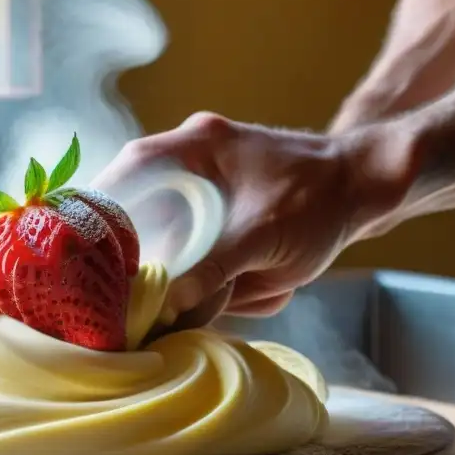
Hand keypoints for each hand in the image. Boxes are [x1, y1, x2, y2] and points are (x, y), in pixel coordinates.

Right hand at [94, 112, 400, 317]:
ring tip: (266, 281)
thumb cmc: (320, 199)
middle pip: (148, 221)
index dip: (98, 212)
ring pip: (184, 248)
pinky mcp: (227, 215)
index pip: (123, 174)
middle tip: (177, 296)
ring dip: (218, 278)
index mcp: (192, 148)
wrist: (370, 186)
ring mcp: (209, 189)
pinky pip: (212, 256)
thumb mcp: (262, 238)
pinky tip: (277, 279)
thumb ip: (211, 270)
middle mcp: (192, 163)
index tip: (84, 253)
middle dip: (171, 266)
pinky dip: (239, 279)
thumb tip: (166, 306)